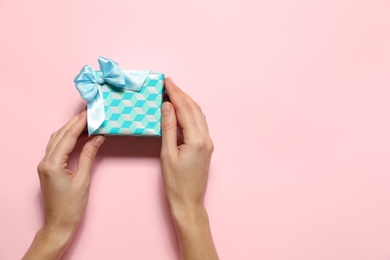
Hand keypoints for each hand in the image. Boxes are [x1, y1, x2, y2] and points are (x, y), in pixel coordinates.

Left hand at [23, 109, 104, 259]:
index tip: (91, 111)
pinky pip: (57, 147)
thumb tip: (97, 137)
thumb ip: (89, 155)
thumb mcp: (83, 180)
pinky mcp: (48, 168)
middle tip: (90, 112)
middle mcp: (45, 161)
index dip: (80, 122)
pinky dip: (68, 138)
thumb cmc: (71, 206)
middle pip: (60, 134)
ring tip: (86, 120)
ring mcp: (45, 164)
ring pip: (57, 139)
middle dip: (75, 122)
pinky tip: (79, 136)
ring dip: (71, 128)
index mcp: (53, 163)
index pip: (68, 136)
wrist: (59, 224)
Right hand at [161, 78, 217, 259]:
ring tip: (174, 92)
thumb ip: (168, 128)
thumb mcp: (167, 154)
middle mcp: (206, 138)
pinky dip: (190, 113)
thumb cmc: (176, 182)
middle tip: (169, 83)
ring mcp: (208, 142)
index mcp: (197, 140)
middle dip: (181, 94)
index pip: (184, 110)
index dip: (175, 94)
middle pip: (194, 109)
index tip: (166, 81)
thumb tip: (167, 106)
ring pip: (199, 115)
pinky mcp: (206, 147)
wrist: (189, 201)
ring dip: (187, 102)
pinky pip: (199, 123)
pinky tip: (182, 110)